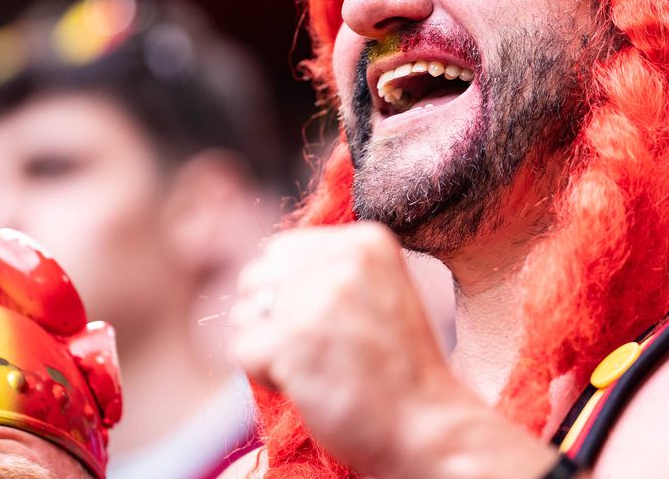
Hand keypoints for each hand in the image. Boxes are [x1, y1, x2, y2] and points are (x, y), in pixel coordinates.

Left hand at [230, 222, 557, 478]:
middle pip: (256, 277)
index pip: (281, 250)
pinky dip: (265, 377)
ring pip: (244, 314)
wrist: (427, 428)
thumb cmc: (397, 369)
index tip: (331, 326)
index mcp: (366, 240)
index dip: (291, 294)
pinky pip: (241, 350)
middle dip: (273, 318)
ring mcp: (316, 298)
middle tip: (320, 351)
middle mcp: (342, 259)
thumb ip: (329, 269)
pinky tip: (308, 386)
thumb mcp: (378, 291)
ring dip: (268, 348)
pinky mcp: (291, 340)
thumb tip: (264, 266)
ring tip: (318, 367)